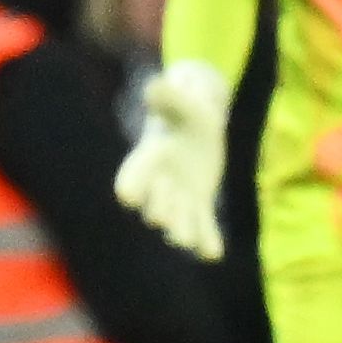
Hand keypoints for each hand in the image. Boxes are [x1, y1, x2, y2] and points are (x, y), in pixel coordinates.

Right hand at [114, 61, 230, 258]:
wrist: (200, 127)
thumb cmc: (187, 111)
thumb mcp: (184, 103)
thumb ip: (169, 98)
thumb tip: (154, 87)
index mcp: (148, 159)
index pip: (133, 176)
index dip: (131, 185)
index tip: (127, 196)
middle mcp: (158, 185)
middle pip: (153, 206)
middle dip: (159, 210)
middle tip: (165, 214)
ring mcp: (179, 199)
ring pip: (177, 223)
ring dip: (181, 232)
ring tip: (188, 241)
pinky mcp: (198, 207)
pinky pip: (202, 227)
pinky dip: (207, 241)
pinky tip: (214, 255)